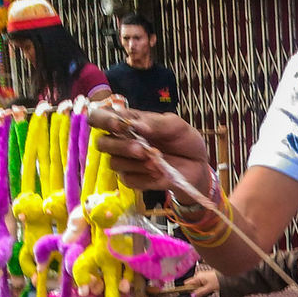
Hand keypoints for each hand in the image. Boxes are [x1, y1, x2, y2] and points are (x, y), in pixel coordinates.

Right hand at [87, 98, 210, 194]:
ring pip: (114, 162)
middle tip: (141, 149)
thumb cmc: (184, 141)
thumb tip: (136, 125)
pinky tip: (158, 173)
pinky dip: (144, 177)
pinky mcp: (133, 179)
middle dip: (120, 146)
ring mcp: (126, 161)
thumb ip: (157, 123)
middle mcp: (122, 141)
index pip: (100, 117)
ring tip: (157, 162)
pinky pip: (128, 179)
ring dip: (136, 163)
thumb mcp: (177, 127)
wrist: (197, 165)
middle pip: (102, 143)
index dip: (102, 120)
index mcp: (128, 122)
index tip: (118, 125)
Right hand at [183, 268, 219, 296]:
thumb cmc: (219, 279)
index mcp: (197, 277)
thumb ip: (200, 292)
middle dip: (196, 291)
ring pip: (197, 286)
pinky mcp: (206, 278)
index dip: (186, 290)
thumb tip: (192, 296)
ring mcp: (202, 277)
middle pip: (192, 286)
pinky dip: (204, 288)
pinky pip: (202, 285)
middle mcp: (198, 276)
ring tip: (208, 291)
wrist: (227, 275)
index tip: (188, 295)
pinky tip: (210, 289)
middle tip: (203, 293)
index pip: (186, 284)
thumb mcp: (209, 288)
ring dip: (201, 290)